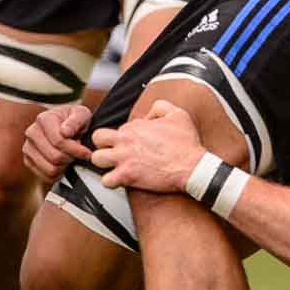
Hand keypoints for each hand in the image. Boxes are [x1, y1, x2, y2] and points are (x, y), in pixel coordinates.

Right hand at [22, 104, 92, 184]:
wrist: (66, 126)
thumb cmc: (75, 120)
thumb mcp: (81, 114)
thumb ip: (76, 121)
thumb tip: (65, 132)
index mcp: (43, 119)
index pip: (59, 141)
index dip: (76, 150)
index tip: (87, 153)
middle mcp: (32, 132)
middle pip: (55, 157)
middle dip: (71, 158)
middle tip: (78, 154)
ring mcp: (28, 148)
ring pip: (50, 169)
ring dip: (65, 167)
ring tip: (70, 157)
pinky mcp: (28, 161)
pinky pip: (46, 177)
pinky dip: (58, 174)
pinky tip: (63, 164)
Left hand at [90, 100, 204, 191]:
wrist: (192, 166)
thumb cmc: (186, 142)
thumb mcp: (177, 114)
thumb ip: (160, 106)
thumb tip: (148, 115)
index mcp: (135, 125)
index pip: (119, 128)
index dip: (126, 136)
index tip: (136, 144)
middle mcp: (125, 140)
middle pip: (97, 138)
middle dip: (103, 144)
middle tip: (114, 152)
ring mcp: (124, 158)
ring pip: (96, 158)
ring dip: (104, 163)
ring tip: (114, 166)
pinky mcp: (127, 176)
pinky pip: (106, 181)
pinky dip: (111, 182)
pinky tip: (120, 180)